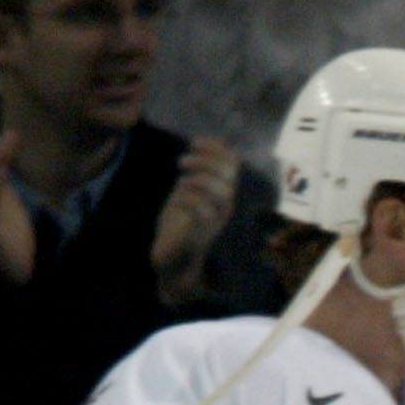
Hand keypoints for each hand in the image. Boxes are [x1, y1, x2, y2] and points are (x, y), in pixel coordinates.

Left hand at [151, 137, 240, 304]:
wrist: (172, 262)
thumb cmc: (180, 227)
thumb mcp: (188, 193)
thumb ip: (196, 175)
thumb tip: (202, 147)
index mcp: (223, 196)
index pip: (232, 166)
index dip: (216, 149)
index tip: (194, 142)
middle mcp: (224, 209)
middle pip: (228, 178)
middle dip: (206, 162)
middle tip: (182, 162)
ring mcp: (215, 223)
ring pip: (221, 193)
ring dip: (199, 178)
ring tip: (180, 175)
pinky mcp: (201, 235)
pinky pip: (202, 211)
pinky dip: (188, 199)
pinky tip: (177, 199)